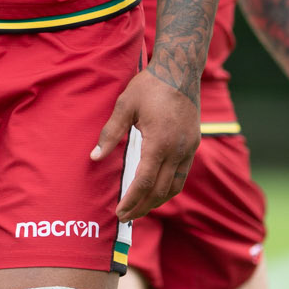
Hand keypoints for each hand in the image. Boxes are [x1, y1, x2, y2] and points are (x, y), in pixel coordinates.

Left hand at [93, 68, 200, 220]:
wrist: (181, 70)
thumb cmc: (150, 86)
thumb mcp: (124, 106)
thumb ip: (110, 134)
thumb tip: (94, 157)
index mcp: (159, 142)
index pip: (145, 182)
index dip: (132, 200)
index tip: (119, 212)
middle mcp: (178, 150)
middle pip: (161, 190)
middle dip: (142, 207)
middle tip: (125, 217)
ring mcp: (189, 148)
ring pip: (175, 186)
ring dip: (157, 201)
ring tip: (140, 209)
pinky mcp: (193, 144)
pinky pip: (182, 174)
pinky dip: (169, 187)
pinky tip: (157, 190)